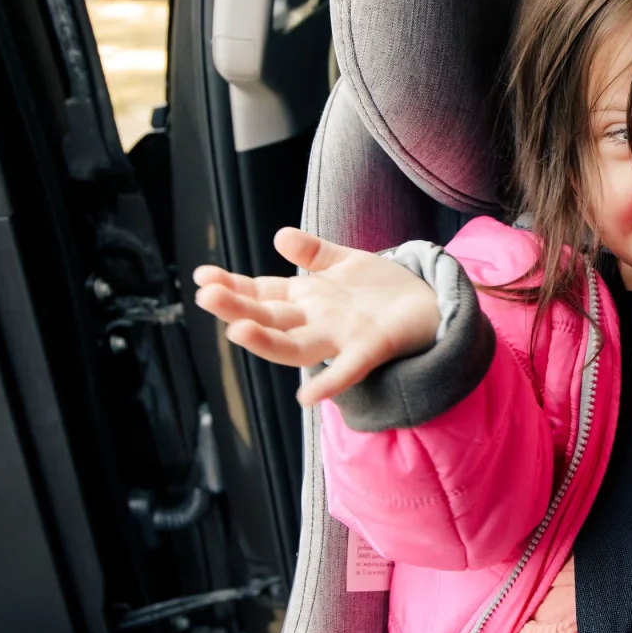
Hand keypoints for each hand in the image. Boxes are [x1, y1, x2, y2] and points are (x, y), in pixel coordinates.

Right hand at [192, 228, 440, 406]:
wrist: (430, 307)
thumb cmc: (380, 290)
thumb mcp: (344, 263)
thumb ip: (313, 251)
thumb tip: (279, 236)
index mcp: (306, 298)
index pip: (261, 293)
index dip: (232, 286)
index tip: (201, 278)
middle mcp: (316, 321)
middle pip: (270, 316)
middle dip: (236, 307)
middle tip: (205, 296)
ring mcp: (341, 338)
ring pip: (296, 345)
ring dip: (267, 341)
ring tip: (237, 331)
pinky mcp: (372, 349)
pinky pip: (348, 370)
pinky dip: (329, 383)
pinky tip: (307, 397)